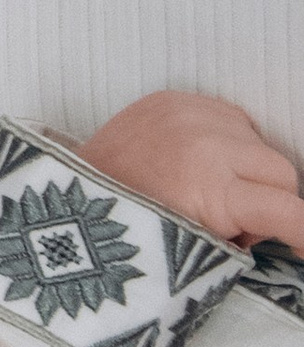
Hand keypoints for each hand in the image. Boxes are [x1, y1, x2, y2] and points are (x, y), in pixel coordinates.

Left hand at [86, 91, 303, 255]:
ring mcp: (187, 113)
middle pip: (282, 171)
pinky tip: (200, 163)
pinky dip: (226, 141)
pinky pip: (229, 116)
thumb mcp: (192, 248)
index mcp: (210, 187)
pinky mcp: (172, 98)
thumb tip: (281, 231)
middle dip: (271, 201)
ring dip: (248, 167)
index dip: (303, 232)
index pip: (286, 208)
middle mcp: (205, 141)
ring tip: (209, 191)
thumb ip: (245, 237)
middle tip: (235, 223)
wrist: (67, 197)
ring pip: (260, 140)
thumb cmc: (128, 232)